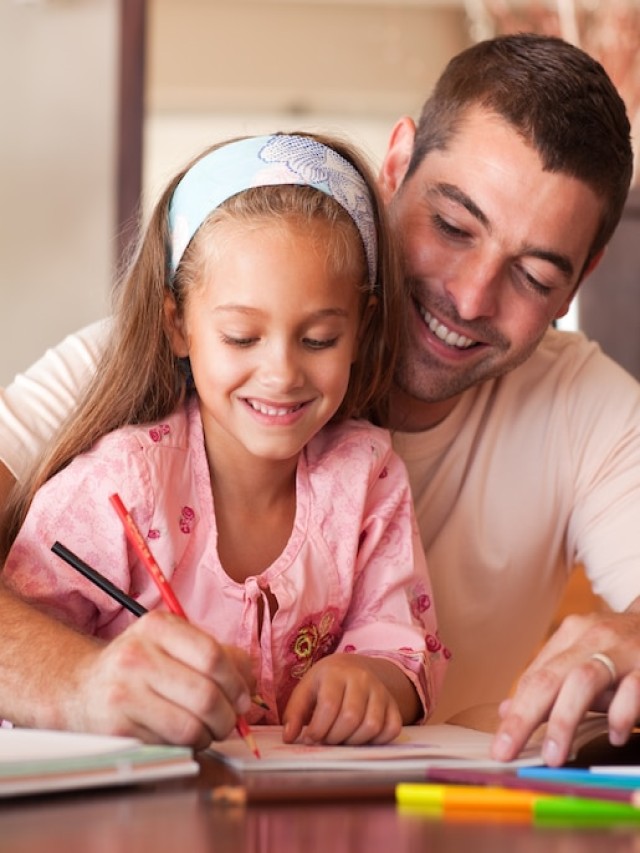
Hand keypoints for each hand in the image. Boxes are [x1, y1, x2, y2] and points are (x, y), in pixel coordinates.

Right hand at [54, 611, 254, 749]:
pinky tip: (185, 736)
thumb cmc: (139, 666)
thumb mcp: (172, 643)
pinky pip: (170, 743)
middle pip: (206, 694)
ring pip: (191, 725)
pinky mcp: (117, 727)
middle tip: (230, 720)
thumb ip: (216, 653)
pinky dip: (188, 745)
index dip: (237, 681)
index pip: (213, 655)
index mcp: (158, 627)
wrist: (81, 688)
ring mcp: (124, 692)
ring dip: (210, 734)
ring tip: (209, 730)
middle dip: (228, 715)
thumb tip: (251, 679)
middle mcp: (137, 655)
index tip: (244, 696)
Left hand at [281, 654, 408, 745]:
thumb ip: (294, 713)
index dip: (318, 728)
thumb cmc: (325, 683)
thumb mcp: (305, 690)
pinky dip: (376, 741)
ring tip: (341, 739)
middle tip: (326, 739)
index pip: (329, 705)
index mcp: (336, 672)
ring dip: (353, 742)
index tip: (309, 738)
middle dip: (334, 737)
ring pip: (371, 726)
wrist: (354, 668)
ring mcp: (381, 691)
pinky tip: (361, 738)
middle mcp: (362, 678)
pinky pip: (391, 729)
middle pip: (351, 717)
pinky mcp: (393, 705)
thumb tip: (289, 738)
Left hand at [490, 604, 639, 765]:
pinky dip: (620, 715)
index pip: (535, 677)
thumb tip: (508, 710)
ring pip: (583, 681)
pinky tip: (614, 736)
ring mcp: (622, 649)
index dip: (515, 713)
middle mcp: (592, 637)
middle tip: (509, 750)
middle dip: (525, 717)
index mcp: (572, 635)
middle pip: (549, 678)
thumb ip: (551, 682)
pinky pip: (632, 690)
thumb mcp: (586, 658)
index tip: (500, 745)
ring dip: (564, 719)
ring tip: (554, 755)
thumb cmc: (624, 649)